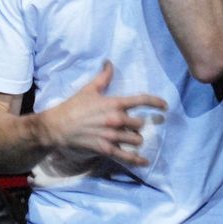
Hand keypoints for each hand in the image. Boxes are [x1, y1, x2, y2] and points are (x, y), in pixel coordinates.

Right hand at [43, 62, 167, 166]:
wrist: (58, 126)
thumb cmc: (73, 106)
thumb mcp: (89, 89)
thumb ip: (103, 77)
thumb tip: (109, 63)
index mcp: (114, 103)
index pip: (141, 100)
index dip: (155, 102)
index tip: (164, 106)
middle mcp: (116, 119)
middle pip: (139, 123)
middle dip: (136, 125)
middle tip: (130, 126)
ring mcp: (112, 136)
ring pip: (136, 139)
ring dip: (135, 139)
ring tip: (131, 139)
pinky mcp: (106, 149)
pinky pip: (126, 156)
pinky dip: (137, 160)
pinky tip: (144, 161)